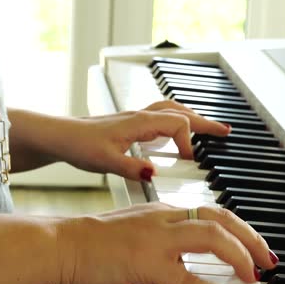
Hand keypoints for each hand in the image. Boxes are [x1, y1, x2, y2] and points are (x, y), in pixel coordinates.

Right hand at [52, 203, 277, 283]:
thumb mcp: (131, 235)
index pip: (211, 212)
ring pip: (212, 236)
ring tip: (253, 277)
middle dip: (251, 239)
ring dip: (240, 256)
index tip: (253, 247)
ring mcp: (155, 238)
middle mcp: (163, 218)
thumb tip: (179, 264)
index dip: (239, 230)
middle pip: (221, 218)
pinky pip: (187, 277)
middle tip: (266, 261)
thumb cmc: (86, 245)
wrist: (57, 245)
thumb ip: (158, 244)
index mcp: (160, 212)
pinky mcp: (144, 262)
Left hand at [59, 100, 230, 180]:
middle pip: (180, 112)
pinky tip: (177, 135)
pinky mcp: (129, 124)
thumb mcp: (104, 162)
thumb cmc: (78, 146)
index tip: (191, 161)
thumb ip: (131, 167)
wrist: (58, 136)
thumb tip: (154, 172)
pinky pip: (162, 116)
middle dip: (204, 122)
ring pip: (171, 111)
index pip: (177, 124)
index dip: (188, 142)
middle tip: (225, 132)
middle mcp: (140, 117)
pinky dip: (176, 122)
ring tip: (210, 130)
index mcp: (138, 123)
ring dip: (193, 118)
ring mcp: (135, 119)